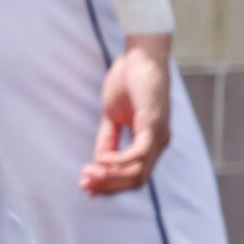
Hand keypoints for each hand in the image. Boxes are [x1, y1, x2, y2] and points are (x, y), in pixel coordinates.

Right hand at [82, 35, 173, 194]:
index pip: (135, 176)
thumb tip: (98, 162)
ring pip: (139, 172)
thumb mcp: (113, 116)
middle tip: (84, 184)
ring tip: (89, 173)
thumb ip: (108, 139)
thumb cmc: (130, 82)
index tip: (85, 187)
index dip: (111, 187)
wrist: (142, 56)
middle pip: (137, 180)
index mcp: (151, 143)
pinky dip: (119, 162)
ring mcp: (159, 135)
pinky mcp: (154, 124)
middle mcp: (159, 143)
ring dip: (111, 178)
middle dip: (108, 187)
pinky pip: (139, 154)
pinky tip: (101, 160)